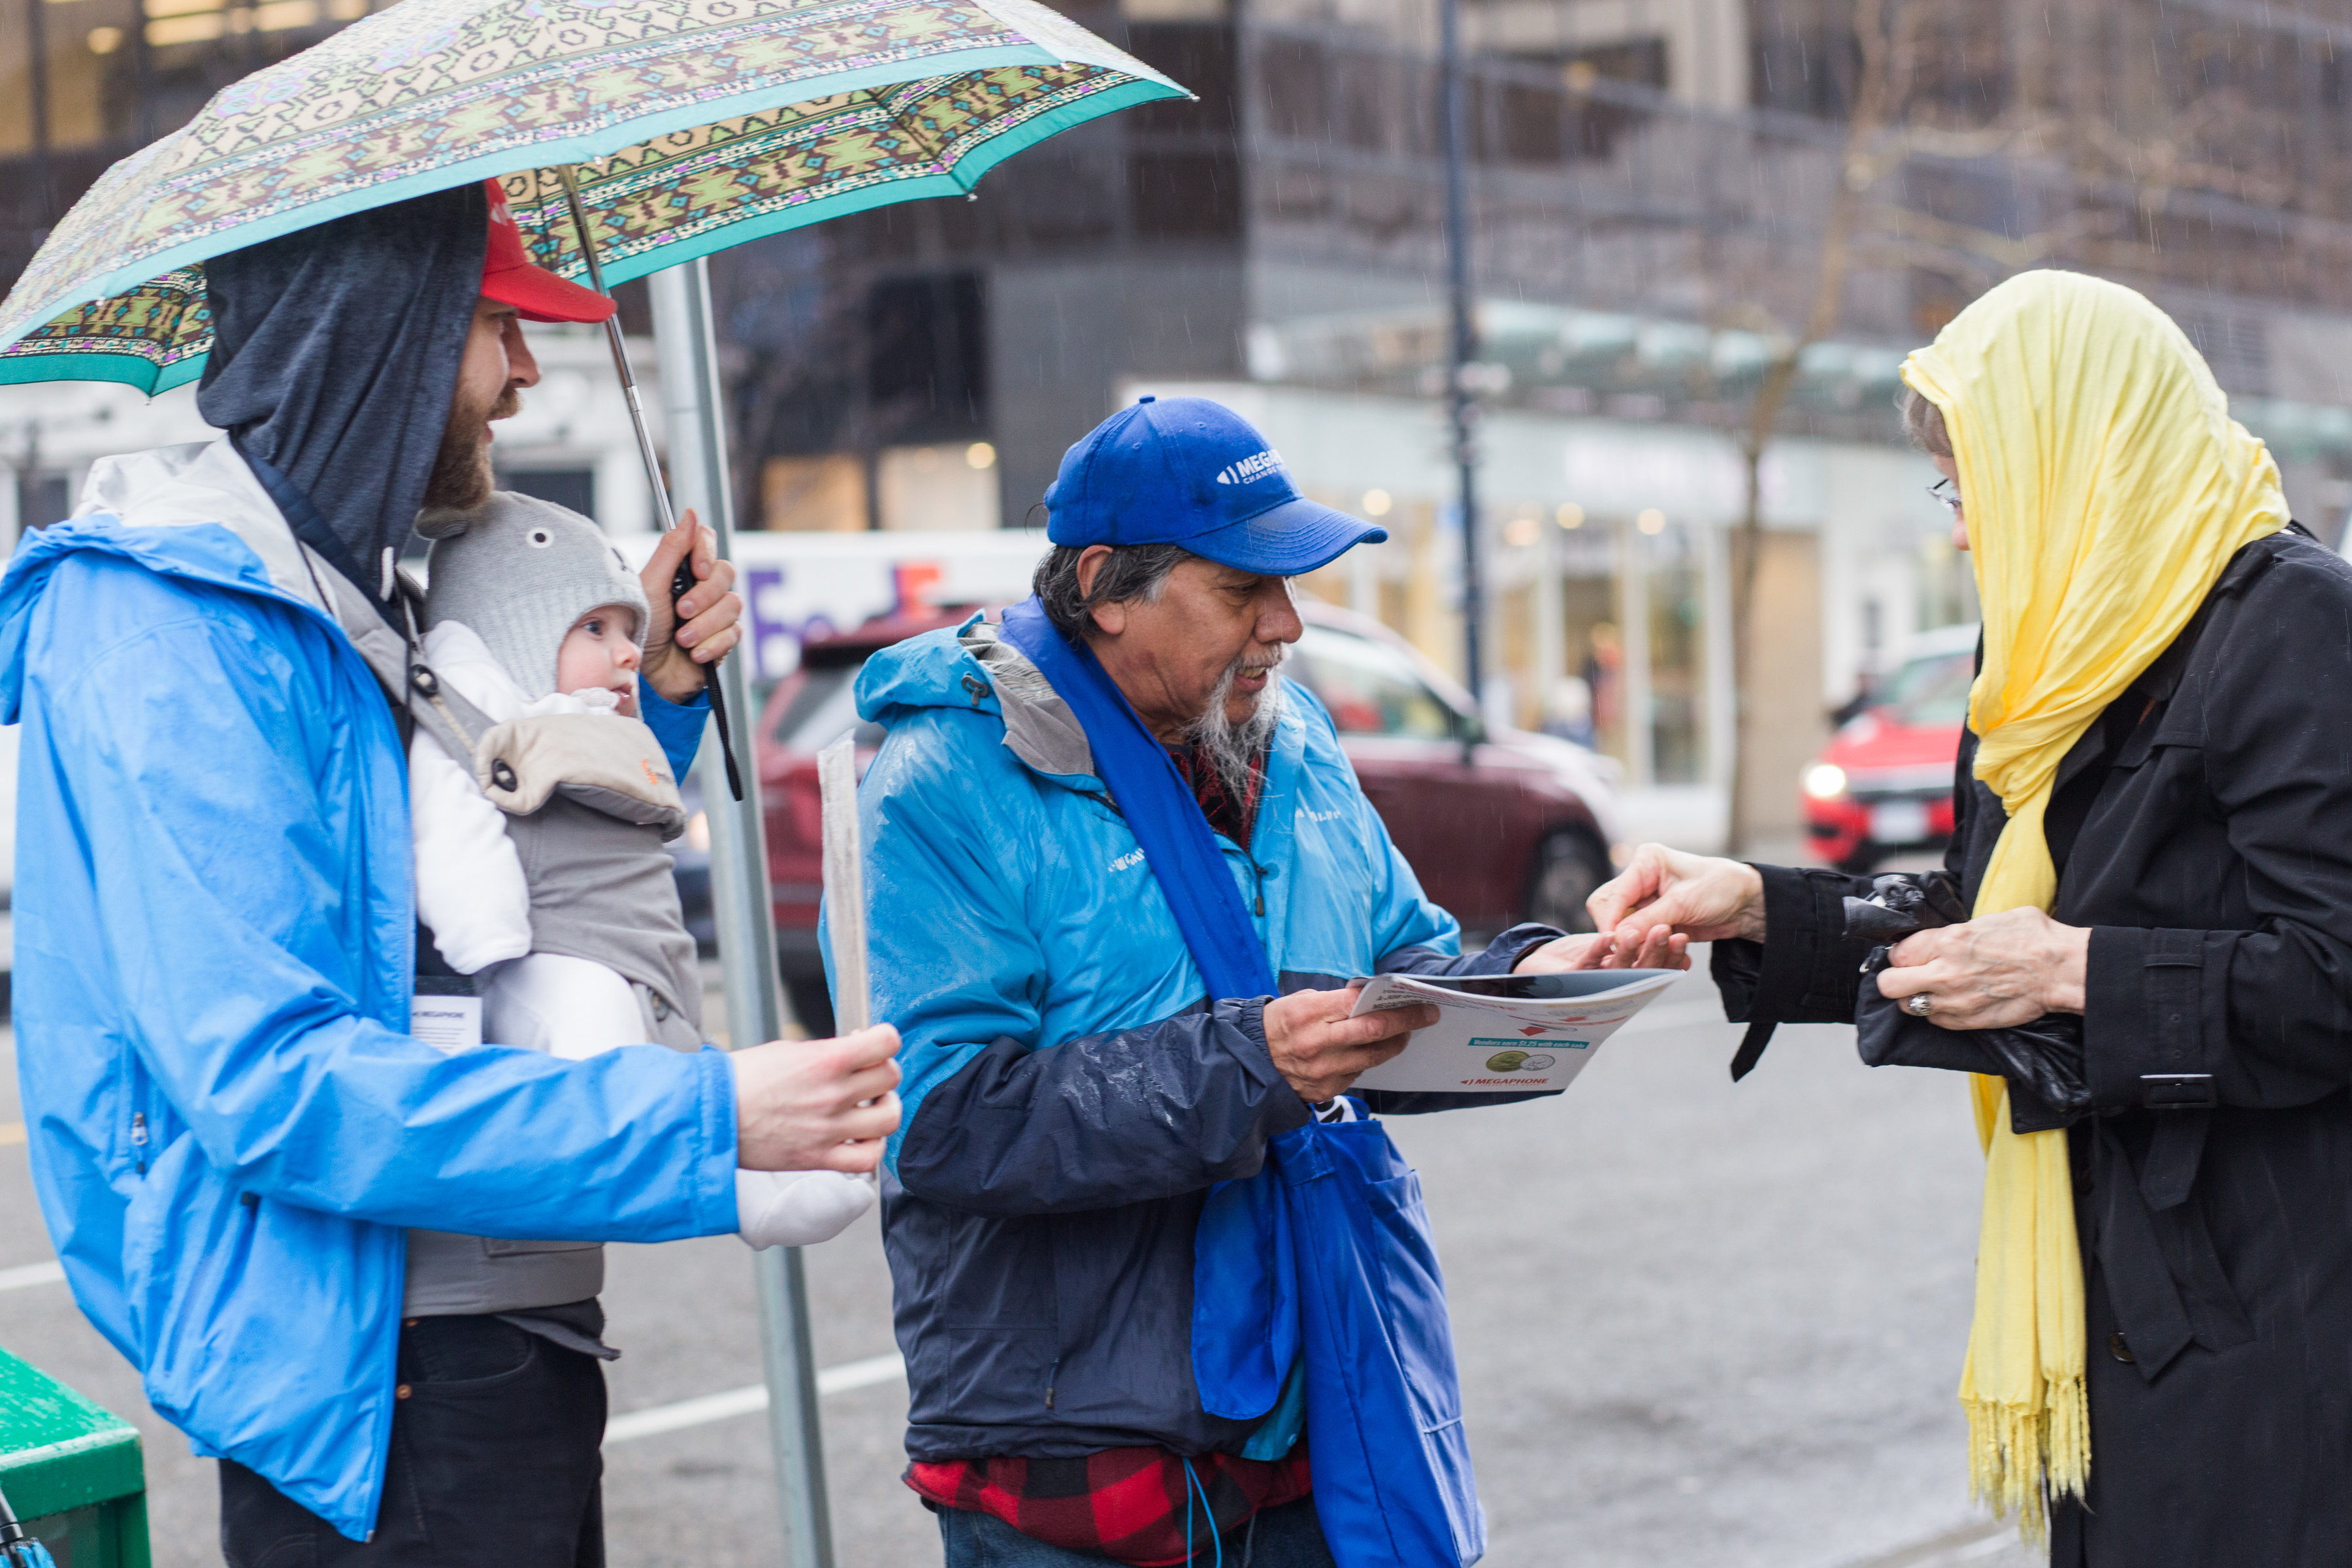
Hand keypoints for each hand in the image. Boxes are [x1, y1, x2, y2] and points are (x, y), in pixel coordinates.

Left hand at [639, 512, 743, 702]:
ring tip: (682, 638)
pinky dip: (712, 644)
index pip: (706, 540)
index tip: (696, 569)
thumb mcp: (650, 586)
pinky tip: (694, 653)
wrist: (647, 677)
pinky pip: (734, 633)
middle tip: (681, 611)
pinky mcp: (724, 639)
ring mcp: (714, 613)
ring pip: (733, 604)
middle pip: (726, 572)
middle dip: (704, 596)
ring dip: (705, 625)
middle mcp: (701, 586)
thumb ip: (671, 549)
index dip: (706, 552)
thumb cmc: (641, 630)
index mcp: (680, 569)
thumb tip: (690, 512)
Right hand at [731, 1024, 901, 1173]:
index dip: (884, 1040)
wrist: (710, 1115)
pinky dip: (873, 1148)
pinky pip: (868, 1159)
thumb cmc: (742, 1079)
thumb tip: (853, 1055)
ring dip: (886, 1109)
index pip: (886, 1042)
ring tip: (871, 1107)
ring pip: (889, 1118)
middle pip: (890, 1077)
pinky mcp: (819, 1158)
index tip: (874, 1046)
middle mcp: (832, 1093)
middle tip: (868, 1076)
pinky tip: (861, 1138)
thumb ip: (826, 1054)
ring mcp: (828, 1128)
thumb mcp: (787, 1049)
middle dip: (883, 1072)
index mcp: (825, 1060)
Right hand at [1263, 987, 1438, 1102]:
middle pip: (1375, 1032)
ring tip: (1402, 1035)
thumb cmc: (1276, 1025)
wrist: (1248, 1063)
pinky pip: (1356, 1074)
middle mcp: (1318, 1043)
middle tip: (1427, 1016)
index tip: (1418, 1001)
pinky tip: (1369, 1053)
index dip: (1395, 1003)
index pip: (1363, 1005)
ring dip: (1393, 1045)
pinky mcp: (1324, 1091)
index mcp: (1310, 1014)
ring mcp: (1322, 1071)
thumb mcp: (1299, 1002)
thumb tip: (1368, 1000)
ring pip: (1372, 1057)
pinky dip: (1366, 1061)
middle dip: (1407, 1022)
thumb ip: (1334, 1002)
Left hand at [1513, 928, 1689, 972]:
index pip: (1656, 969)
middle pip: (1639, 971)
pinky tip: (1607, 936)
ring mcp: (1593, 983)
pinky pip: (1585, 965)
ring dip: (1628, 951)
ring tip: (1639, 932)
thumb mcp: (1619, 944)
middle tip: (1667, 932)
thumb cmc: (1586, 954)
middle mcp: (1615, 984)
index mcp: (1631, 976)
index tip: (1683, 938)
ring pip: (1615, 969)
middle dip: (1654, 951)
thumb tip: (1681, 939)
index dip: (1671, 957)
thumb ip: (1644, 943)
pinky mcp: (1570, 978)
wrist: (1543, 962)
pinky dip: (1596, 951)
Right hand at [1586, 844, 1766, 957]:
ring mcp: (1646, 900)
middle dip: (1619, 932)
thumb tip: (1617, 938)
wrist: (1747, 904)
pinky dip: (1646, 946)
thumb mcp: (1684, 903)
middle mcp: (1640, 879)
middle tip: (1632, 950)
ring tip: (1655, 949)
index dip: (1610, 920)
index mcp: (1646, 862)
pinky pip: (1638, 935)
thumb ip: (1647, 920)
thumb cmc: (1721, 888)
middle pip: (1609, 910)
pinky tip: (1662, 949)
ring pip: (1622, 926)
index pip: (1612, 894)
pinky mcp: (1654, 919)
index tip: (1613, 943)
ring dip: (1635, 941)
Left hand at [1874, 907, 2088, 1028]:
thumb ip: (1955, 932)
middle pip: (1889, 984)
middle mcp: (1943, 973)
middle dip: (1894, 979)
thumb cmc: (2033, 937)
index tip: (1911, 954)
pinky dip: (1938, 1014)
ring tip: (1932, 990)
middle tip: (1909, 975)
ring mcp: (1954, 1001)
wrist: (2060, 970)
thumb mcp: (1987, 919)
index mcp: (1946, 941)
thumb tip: (1941, 937)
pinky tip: (1952, 1003)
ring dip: (1915, 998)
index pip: (1897, 953)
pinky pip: (1935, 1022)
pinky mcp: (1967, 1022)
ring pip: (1908, 1007)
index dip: (1902, 954)